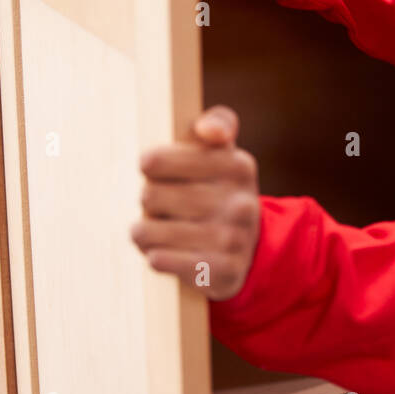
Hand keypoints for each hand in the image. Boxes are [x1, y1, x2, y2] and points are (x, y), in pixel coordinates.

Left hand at [132, 105, 260, 300]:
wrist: (250, 248)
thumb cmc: (219, 190)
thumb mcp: (222, 153)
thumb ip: (217, 124)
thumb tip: (209, 130)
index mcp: (238, 165)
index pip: (161, 160)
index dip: (150, 164)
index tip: (149, 167)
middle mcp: (241, 202)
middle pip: (152, 196)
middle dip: (147, 201)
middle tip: (154, 204)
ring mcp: (234, 238)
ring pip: (153, 231)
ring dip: (144, 232)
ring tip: (148, 230)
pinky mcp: (223, 270)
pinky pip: (165, 261)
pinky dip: (156, 257)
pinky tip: (158, 253)